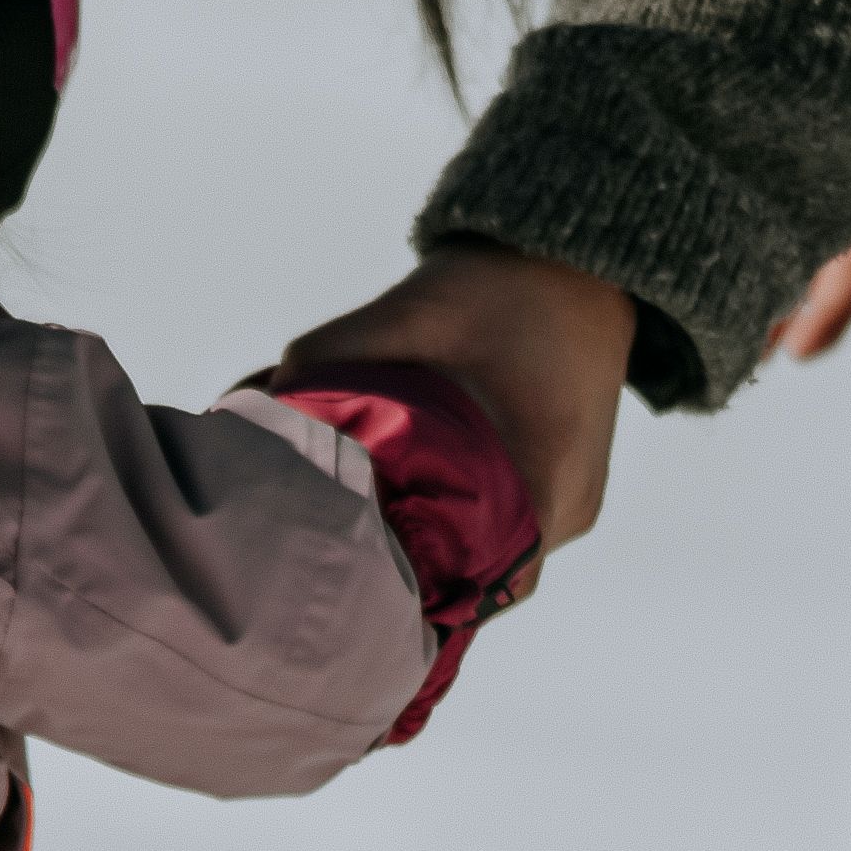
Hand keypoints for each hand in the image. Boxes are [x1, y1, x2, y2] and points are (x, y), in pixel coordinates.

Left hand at [279, 245, 633, 588]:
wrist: (584, 258)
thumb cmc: (506, 283)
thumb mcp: (418, 307)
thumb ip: (337, 349)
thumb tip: (266, 395)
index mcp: (548, 472)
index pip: (486, 578)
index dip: (420, 592)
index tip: (360, 586)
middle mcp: (569, 507)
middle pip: (486, 580)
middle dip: (418, 578)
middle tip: (347, 565)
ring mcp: (573, 504)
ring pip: (497, 561)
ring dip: (441, 555)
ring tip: (371, 542)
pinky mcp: (565, 490)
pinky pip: (509, 533)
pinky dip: (462, 531)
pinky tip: (410, 513)